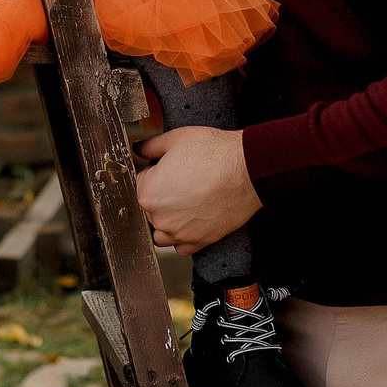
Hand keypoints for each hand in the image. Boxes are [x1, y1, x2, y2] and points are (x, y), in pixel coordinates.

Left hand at [134, 127, 260, 255]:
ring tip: (186, 202)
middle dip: (163, 195)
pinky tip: (193, 220)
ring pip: (163, 232)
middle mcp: (160, 218)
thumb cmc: (214, 154)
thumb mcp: (175, 139)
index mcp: (148, 193)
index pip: (142, 182)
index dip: (156, 172)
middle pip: (152, 208)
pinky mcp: (200, 241)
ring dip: (169, 219)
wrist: (246, 170)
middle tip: (184, 180)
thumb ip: (151, 146)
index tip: (171, 168)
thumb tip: (140, 149)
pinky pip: (182, 247)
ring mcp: (180, 233)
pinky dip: (185, 237)